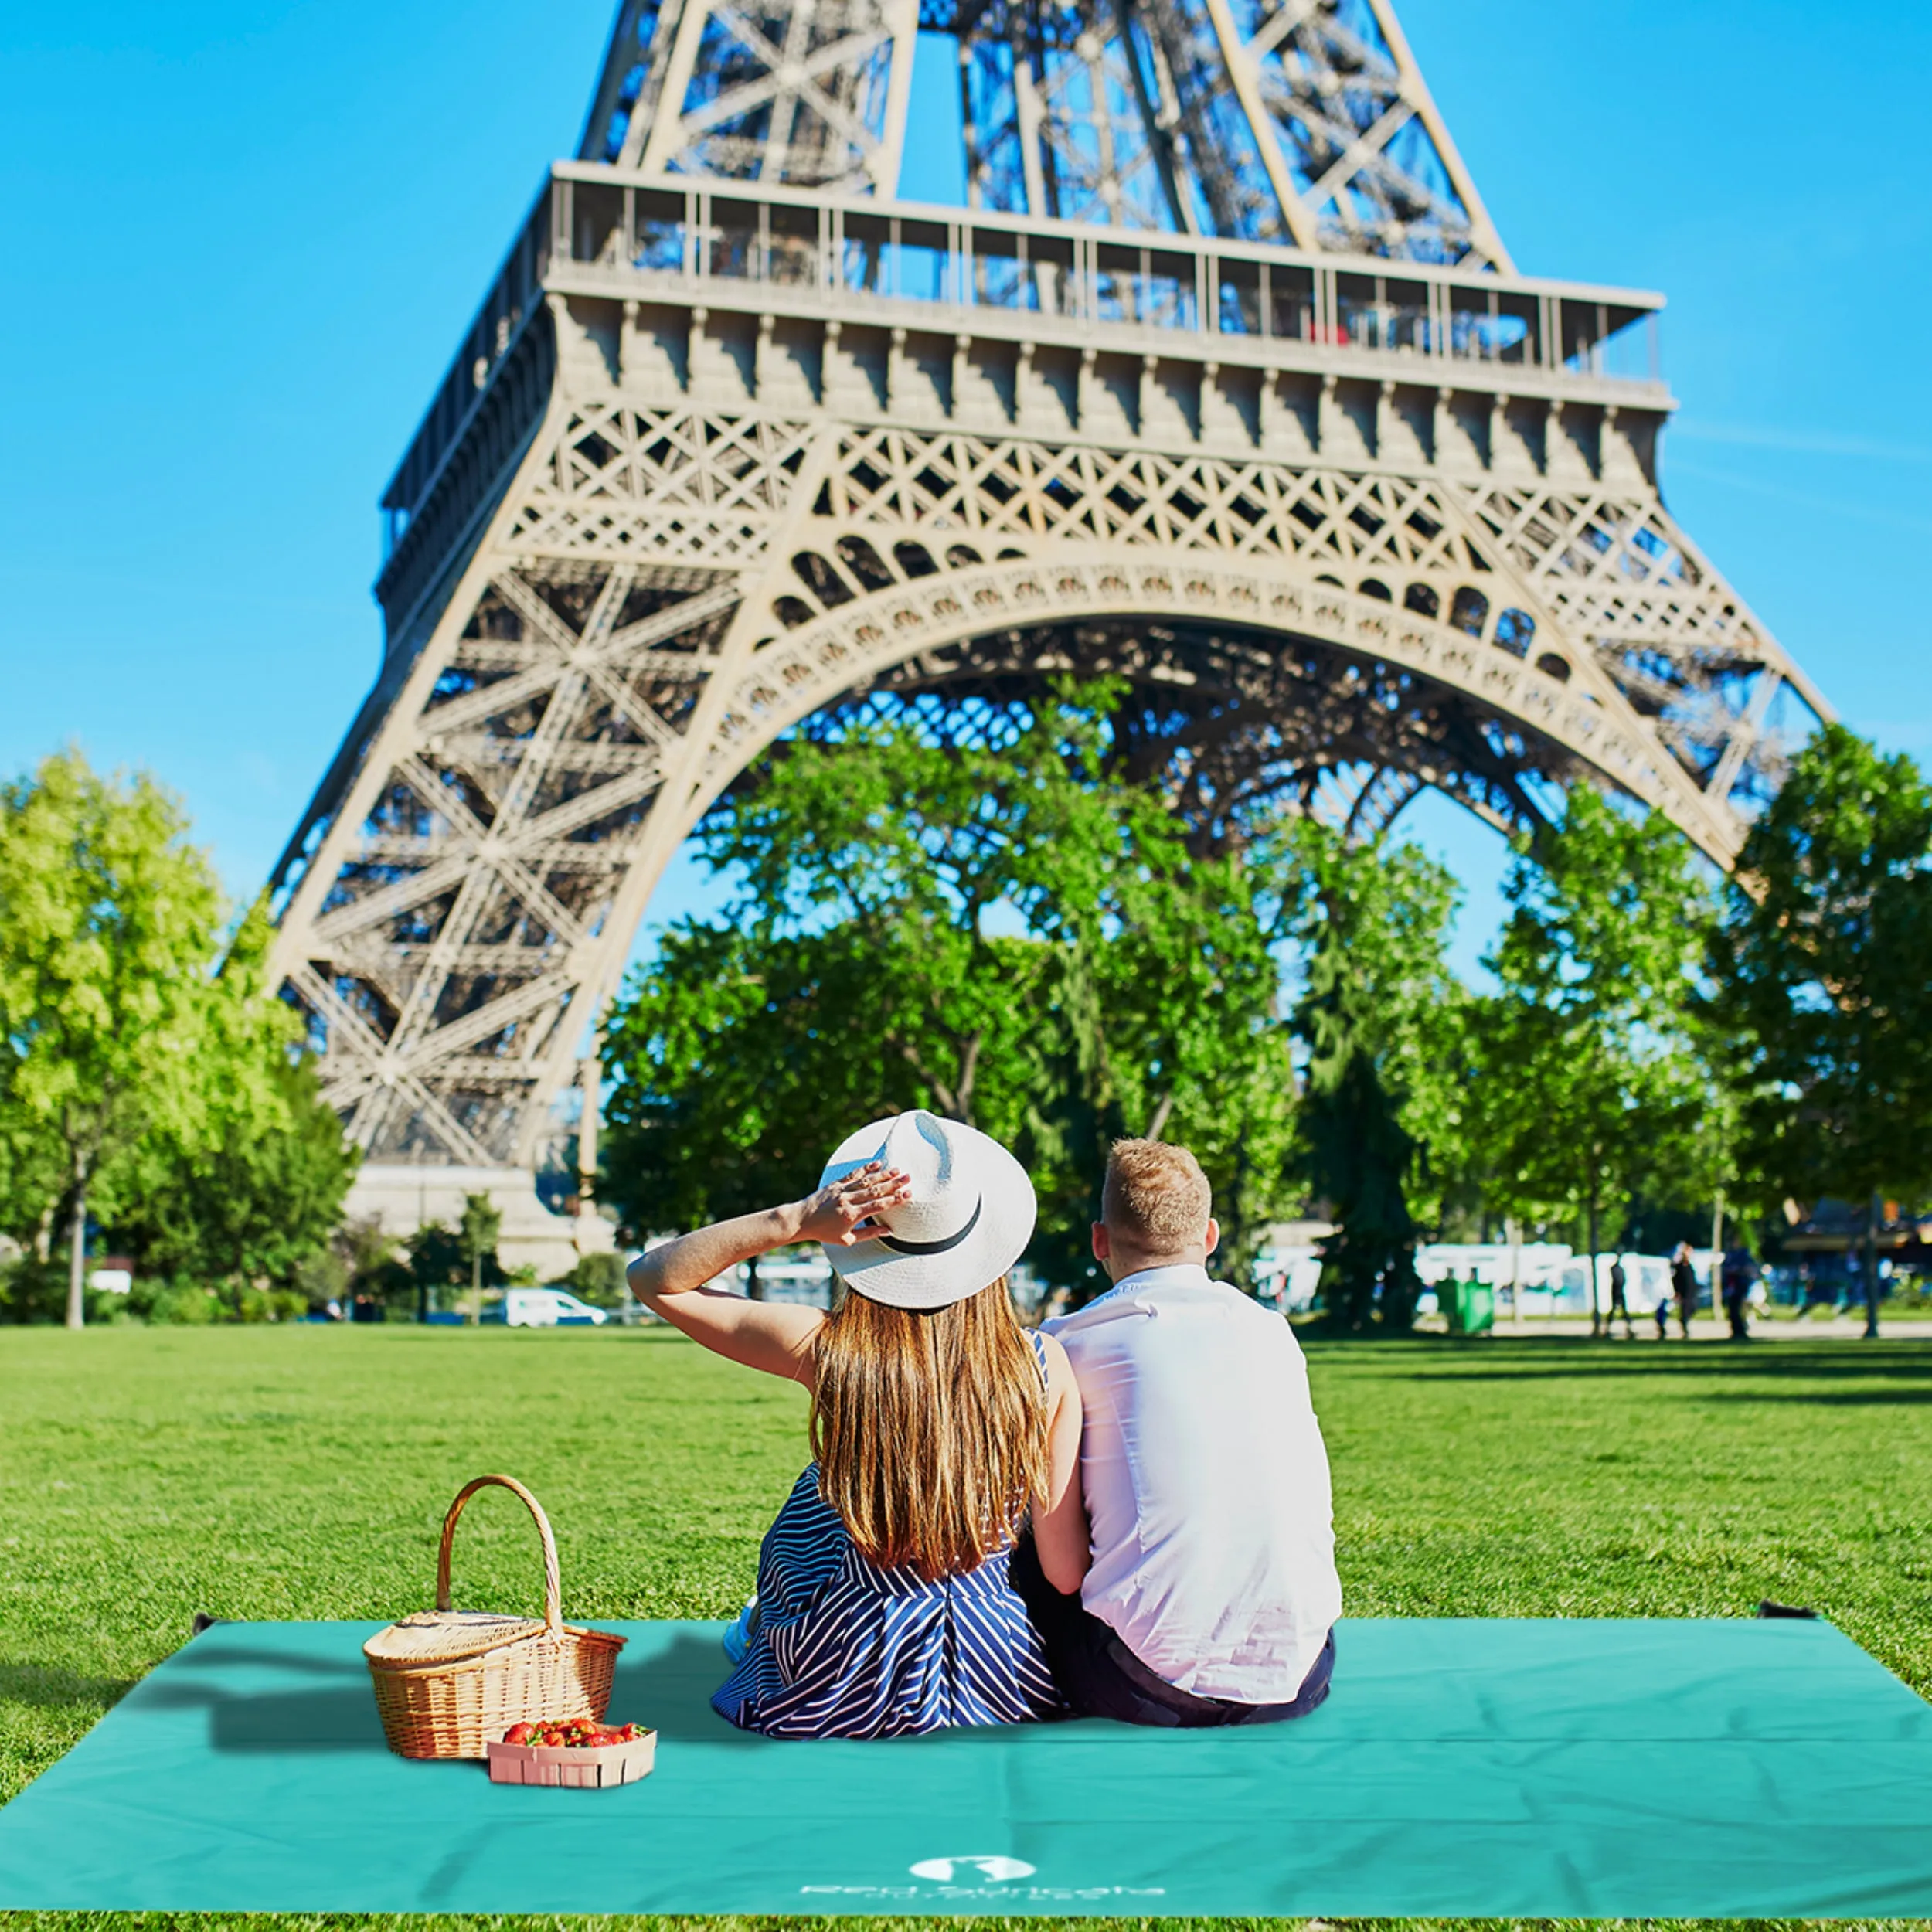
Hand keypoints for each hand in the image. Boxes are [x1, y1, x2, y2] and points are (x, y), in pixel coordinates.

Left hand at [793, 1162, 910, 1247]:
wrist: (802, 1220)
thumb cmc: (824, 1233)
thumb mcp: (847, 1240)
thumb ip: (869, 1234)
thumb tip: (888, 1231)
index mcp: (852, 1216)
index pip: (878, 1206)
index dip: (895, 1200)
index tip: (908, 1195)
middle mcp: (848, 1200)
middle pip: (875, 1191)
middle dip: (894, 1184)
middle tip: (908, 1178)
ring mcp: (842, 1190)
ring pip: (866, 1181)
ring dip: (883, 1175)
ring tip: (898, 1170)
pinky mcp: (836, 1184)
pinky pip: (854, 1174)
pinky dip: (866, 1169)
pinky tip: (878, 1164)